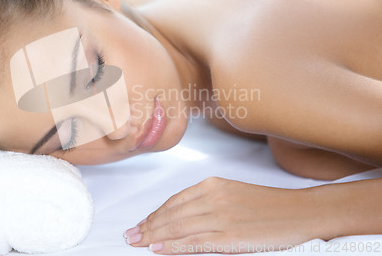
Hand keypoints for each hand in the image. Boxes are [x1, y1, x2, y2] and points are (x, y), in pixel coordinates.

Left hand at [123, 177, 322, 253]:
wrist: (302, 212)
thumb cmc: (270, 205)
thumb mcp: (234, 196)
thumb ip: (208, 203)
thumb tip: (184, 218)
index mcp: (214, 185)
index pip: (174, 201)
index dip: (155, 214)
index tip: (142, 222)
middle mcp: (213, 197)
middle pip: (171, 214)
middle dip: (147, 225)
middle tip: (130, 234)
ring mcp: (220, 217)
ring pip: (176, 226)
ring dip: (153, 235)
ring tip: (137, 242)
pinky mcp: (229, 236)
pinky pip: (193, 242)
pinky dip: (172, 246)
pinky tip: (158, 249)